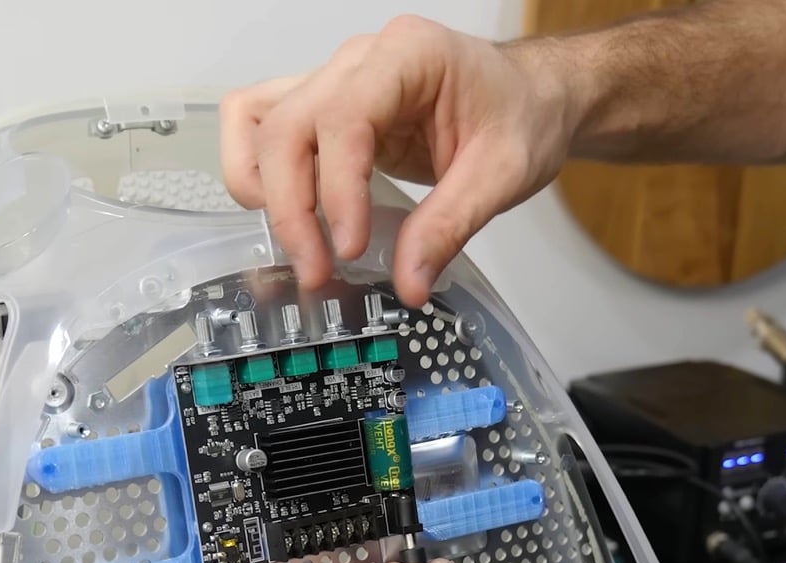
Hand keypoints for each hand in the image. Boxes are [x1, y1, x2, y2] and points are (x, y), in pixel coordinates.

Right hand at [220, 16, 584, 304]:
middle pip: (286, 125)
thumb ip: (449, 227)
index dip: (337, 188)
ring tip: (299, 246)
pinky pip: (259, 123)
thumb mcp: (503, 175)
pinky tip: (286, 214)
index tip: (348, 247)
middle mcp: (359, 60)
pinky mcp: (322, 109)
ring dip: (262, 190)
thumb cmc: (520, 117)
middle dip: (292, 207)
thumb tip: (408, 284)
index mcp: (409, 55)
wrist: (528, 99)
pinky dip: (256, 170)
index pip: (344, 118)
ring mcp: (333, 81)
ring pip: (258, 122)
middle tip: (317, 270)